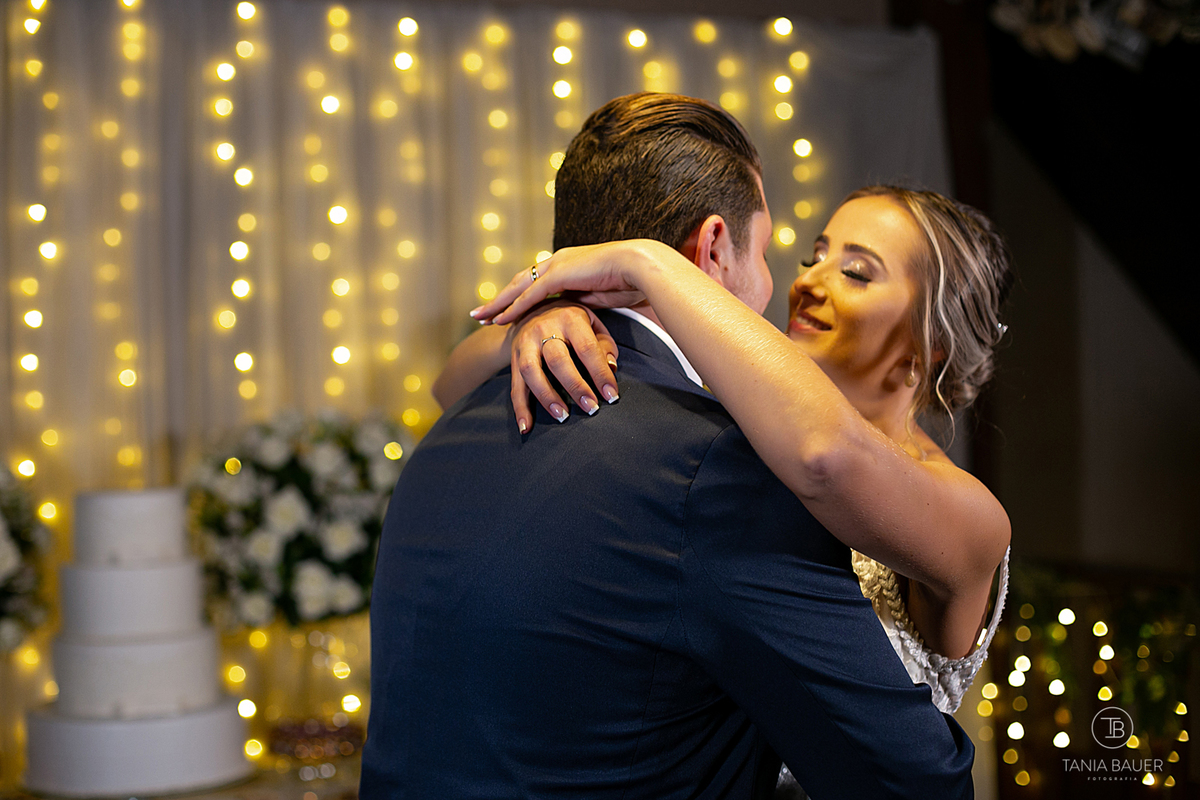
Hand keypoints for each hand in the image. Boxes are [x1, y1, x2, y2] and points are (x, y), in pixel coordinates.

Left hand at [471, 241, 660, 325]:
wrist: (640, 266)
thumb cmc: (630, 281)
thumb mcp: (601, 295)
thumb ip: (585, 303)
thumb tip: (578, 318)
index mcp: (569, 264)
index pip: (536, 282)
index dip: (519, 296)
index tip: (505, 309)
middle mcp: (557, 261)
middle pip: (520, 283)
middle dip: (500, 299)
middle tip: (481, 313)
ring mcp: (556, 266)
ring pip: (518, 288)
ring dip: (498, 304)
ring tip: (480, 318)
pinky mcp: (558, 275)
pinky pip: (529, 295)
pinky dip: (513, 308)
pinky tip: (499, 320)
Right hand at [510, 301, 619, 432]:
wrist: (529, 308)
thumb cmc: (569, 319)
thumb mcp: (591, 321)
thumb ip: (604, 344)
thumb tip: (611, 367)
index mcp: (569, 317)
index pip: (587, 348)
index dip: (600, 373)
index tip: (612, 395)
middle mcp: (544, 327)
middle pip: (558, 360)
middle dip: (575, 386)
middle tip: (591, 408)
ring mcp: (525, 343)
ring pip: (532, 371)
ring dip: (546, 397)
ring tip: (562, 416)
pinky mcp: (514, 358)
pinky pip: (515, 385)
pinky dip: (520, 408)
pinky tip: (526, 426)